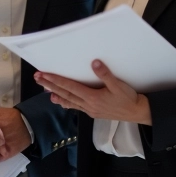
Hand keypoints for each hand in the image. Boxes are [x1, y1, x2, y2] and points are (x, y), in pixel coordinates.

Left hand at [36, 60, 151, 123]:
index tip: (44, 74)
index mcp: (92, 97)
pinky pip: (76, 107)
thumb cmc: (128, 99)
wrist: (137, 113)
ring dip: (56, 94)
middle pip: (65, 93)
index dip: (55, 80)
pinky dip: (66, 103)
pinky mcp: (93, 112)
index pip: (69, 86)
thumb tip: (94, 63)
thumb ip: (105, 74)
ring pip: (69, 101)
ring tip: (45, 91)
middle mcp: (88, 104)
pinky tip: (61, 102)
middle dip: (50, 85)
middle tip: (37, 78)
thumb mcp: (118, 85)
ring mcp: (90, 110)